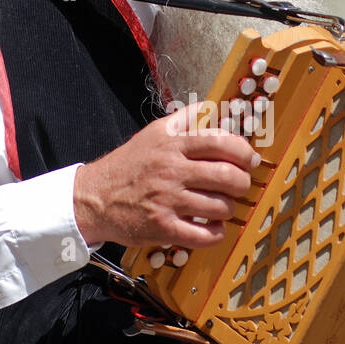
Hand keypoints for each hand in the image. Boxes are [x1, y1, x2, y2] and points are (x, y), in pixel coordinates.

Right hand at [72, 104, 259, 250]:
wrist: (94, 197)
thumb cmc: (129, 165)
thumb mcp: (154, 133)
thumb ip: (185, 119)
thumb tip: (215, 108)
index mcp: (171, 144)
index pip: (220, 142)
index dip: (243, 151)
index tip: (250, 159)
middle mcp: (171, 170)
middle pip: (227, 176)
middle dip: (243, 183)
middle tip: (241, 185)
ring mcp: (167, 200)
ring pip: (220, 206)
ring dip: (228, 208)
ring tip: (222, 206)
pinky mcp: (163, 227)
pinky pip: (204, 235)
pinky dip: (216, 233)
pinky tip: (212, 227)